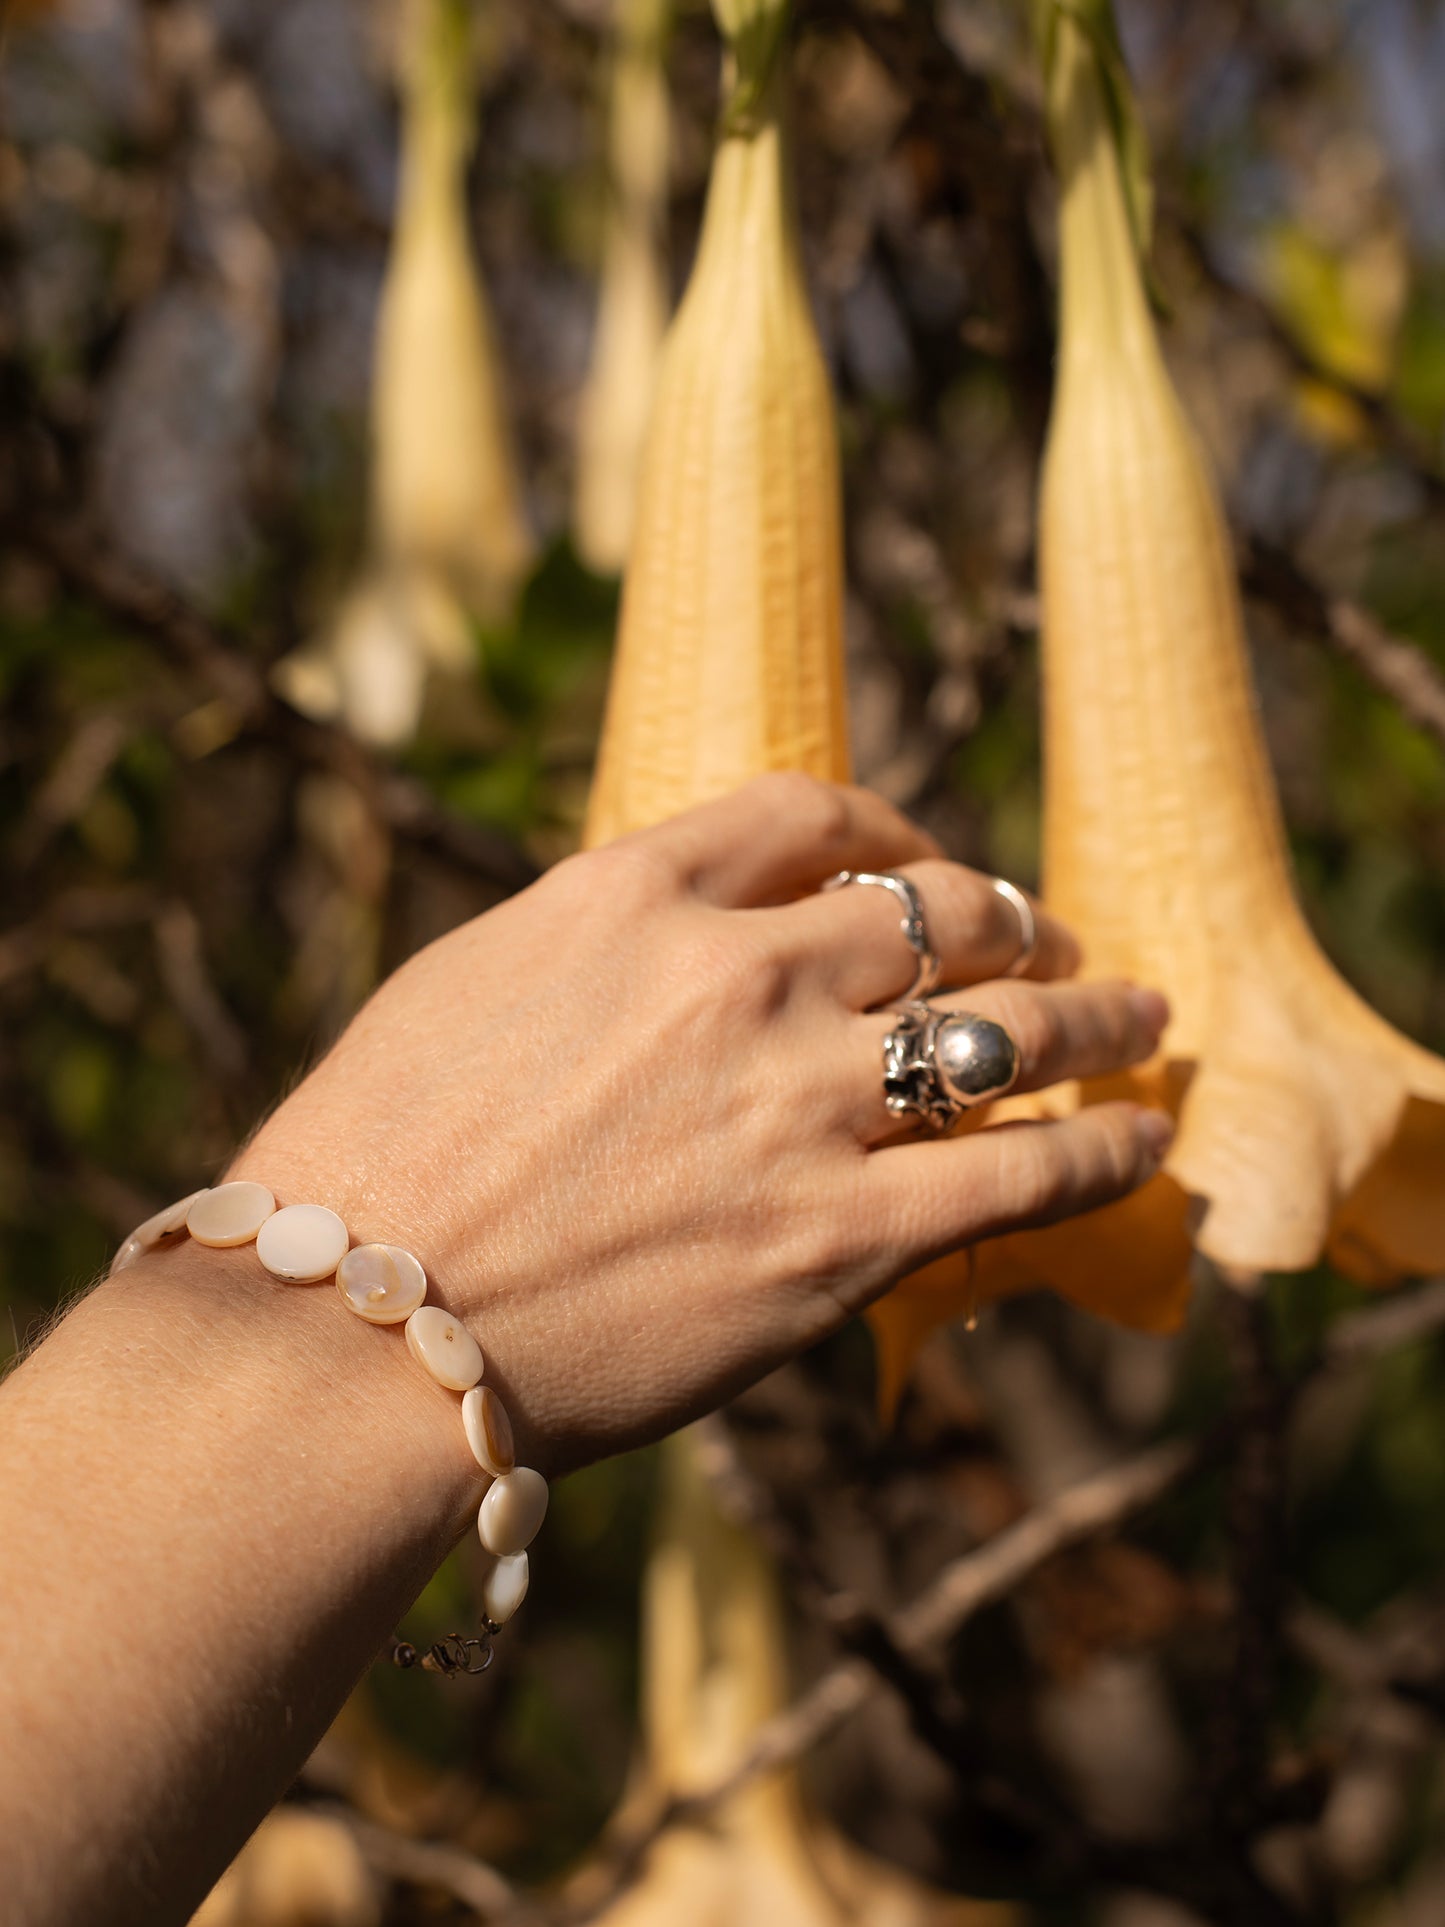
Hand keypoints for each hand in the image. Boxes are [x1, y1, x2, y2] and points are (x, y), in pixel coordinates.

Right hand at [234, 775, 1170, 1472]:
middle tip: (1054, 943)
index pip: (814, 815)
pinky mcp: (838, 1239)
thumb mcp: (469, 987)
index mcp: (634, 895)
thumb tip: (679, 936)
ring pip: (1009, 1027)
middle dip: (1017, 919)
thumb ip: (597, 941)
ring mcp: (797, 1103)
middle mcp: (736, 975)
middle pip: (939, 911)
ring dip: (1098, 1016)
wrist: (345, 1331)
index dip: (897, 828)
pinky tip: (1147, 1141)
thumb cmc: (371, 1165)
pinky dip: (1105, 1151)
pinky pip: (1021, 1174)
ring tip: (1143, 1018)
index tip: (924, 859)